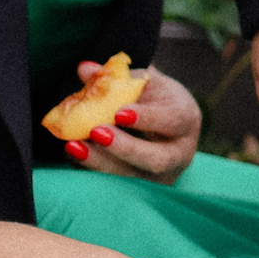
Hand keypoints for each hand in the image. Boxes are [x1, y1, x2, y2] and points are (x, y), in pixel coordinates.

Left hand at [75, 65, 200, 184]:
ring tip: (74, 146)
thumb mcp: (142, 82)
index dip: (147, 118)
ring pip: (134, 177)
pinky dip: (92, 170)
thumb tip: (84, 68)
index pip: (172, 121)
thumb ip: (116, 76)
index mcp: (185, 120)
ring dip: (101, 163)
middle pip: (157, 159)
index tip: (119, 113)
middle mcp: (180, 152)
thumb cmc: (153, 99)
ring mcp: (162, 176)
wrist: (163, 126)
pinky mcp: (143, 188)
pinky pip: (117, 185)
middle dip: (125, 148)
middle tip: (96, 132)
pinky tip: (73, 155)